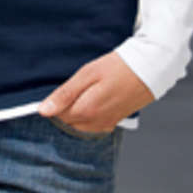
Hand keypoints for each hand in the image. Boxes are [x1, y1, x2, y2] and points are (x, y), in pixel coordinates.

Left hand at [37, 50, 155, 133]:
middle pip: (68, 121)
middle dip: (67, 106)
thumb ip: (64, 94)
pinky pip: (93, 124)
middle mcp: (95, 123)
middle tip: (79, 85)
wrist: (149, 68)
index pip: (57, 115)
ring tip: (88, 90)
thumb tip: (43, 111)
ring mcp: (106, 124)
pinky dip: (89, 115)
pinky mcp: (114, 122)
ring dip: (78, 111)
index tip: (64, 87)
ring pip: (80, 124)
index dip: (56, 101)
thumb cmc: (118, 67)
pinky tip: (96, 98)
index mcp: (85, 111)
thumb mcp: (87, 74)